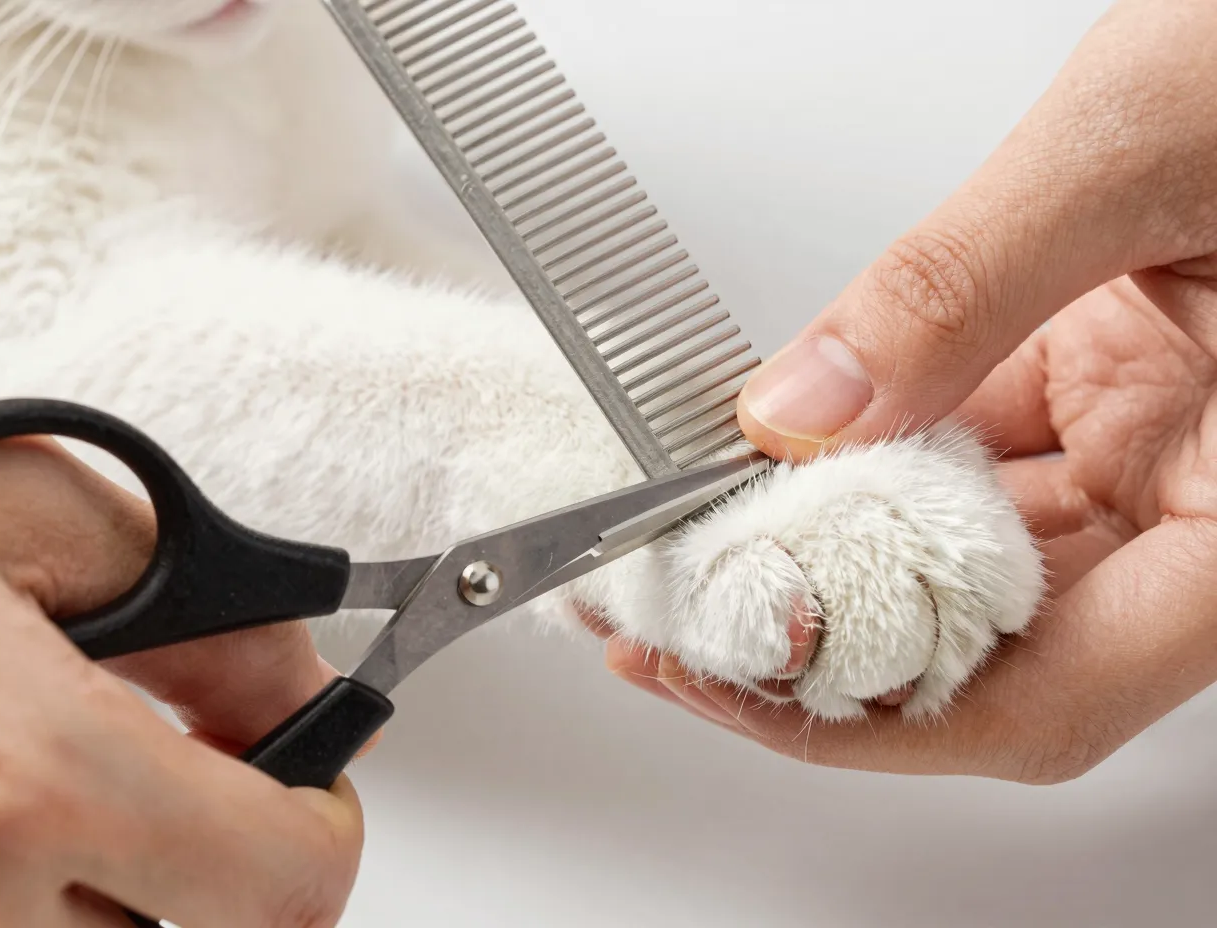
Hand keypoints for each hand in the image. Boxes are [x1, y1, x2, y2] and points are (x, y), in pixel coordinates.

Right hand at [0, 436, 364, 925]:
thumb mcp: (58, 528)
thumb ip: (227, 627)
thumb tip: (321, 709)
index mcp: (29, 783)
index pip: (281, 891)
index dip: (321, 836)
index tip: (312, 793)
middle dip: (228, 872)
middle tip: (197, 793)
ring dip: (123, 895)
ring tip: (71, 802)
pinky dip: (44, 910)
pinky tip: (22, 840)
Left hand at [604, 0, 1216, 783]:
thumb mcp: (1136, 155)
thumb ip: (962, 288)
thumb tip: (803, 406)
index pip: (1039, 701)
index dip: (864, 717)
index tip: (724, 680)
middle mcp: (1193, 517)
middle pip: (979, 649)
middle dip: (811, 639)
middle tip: (675, 618)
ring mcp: (1141, 462)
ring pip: (953, 560)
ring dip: (822, 550)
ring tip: (700, 539)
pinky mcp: (1101, 402)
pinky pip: (960, 466)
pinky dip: (865, 463)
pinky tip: (780, 448)